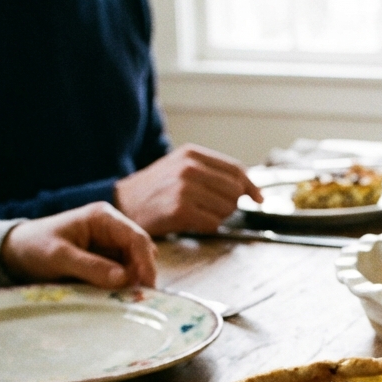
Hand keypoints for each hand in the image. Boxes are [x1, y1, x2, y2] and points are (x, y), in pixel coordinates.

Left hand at [1, 202, 157, 288]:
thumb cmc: (34, 247)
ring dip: (133, 280)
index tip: (147, 287)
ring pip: (134, 263)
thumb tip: (124, 279)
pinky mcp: (106, 259)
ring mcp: (110, 244)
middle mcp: (112, 228)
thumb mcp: (59, 257)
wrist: (15, 252)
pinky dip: (123, 284)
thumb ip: (91, 267)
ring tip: (127, 299)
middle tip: (138, 298)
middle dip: (141, 273)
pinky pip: (123, 272)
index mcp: (103, 218)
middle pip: (140, 251)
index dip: (145, 263)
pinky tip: (118, 296)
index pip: (137, 238)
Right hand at [114, 143, 262, 235]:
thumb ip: (213, 173)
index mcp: (192, 154)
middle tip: (213, 208)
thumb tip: (252, 191)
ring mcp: (184, 188)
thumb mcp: (181, 168)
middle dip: (231, 203)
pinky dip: (207, 226)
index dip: (251, 186)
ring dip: (218, 216)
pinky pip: (213, 223)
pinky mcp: (180, 210)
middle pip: (235, 190)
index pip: (236, 169)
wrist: (123, 203)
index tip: (258, 198)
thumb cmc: (156, 189)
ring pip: (227, 208)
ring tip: (198, 213)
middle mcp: (189, 168)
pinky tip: (191, 222)